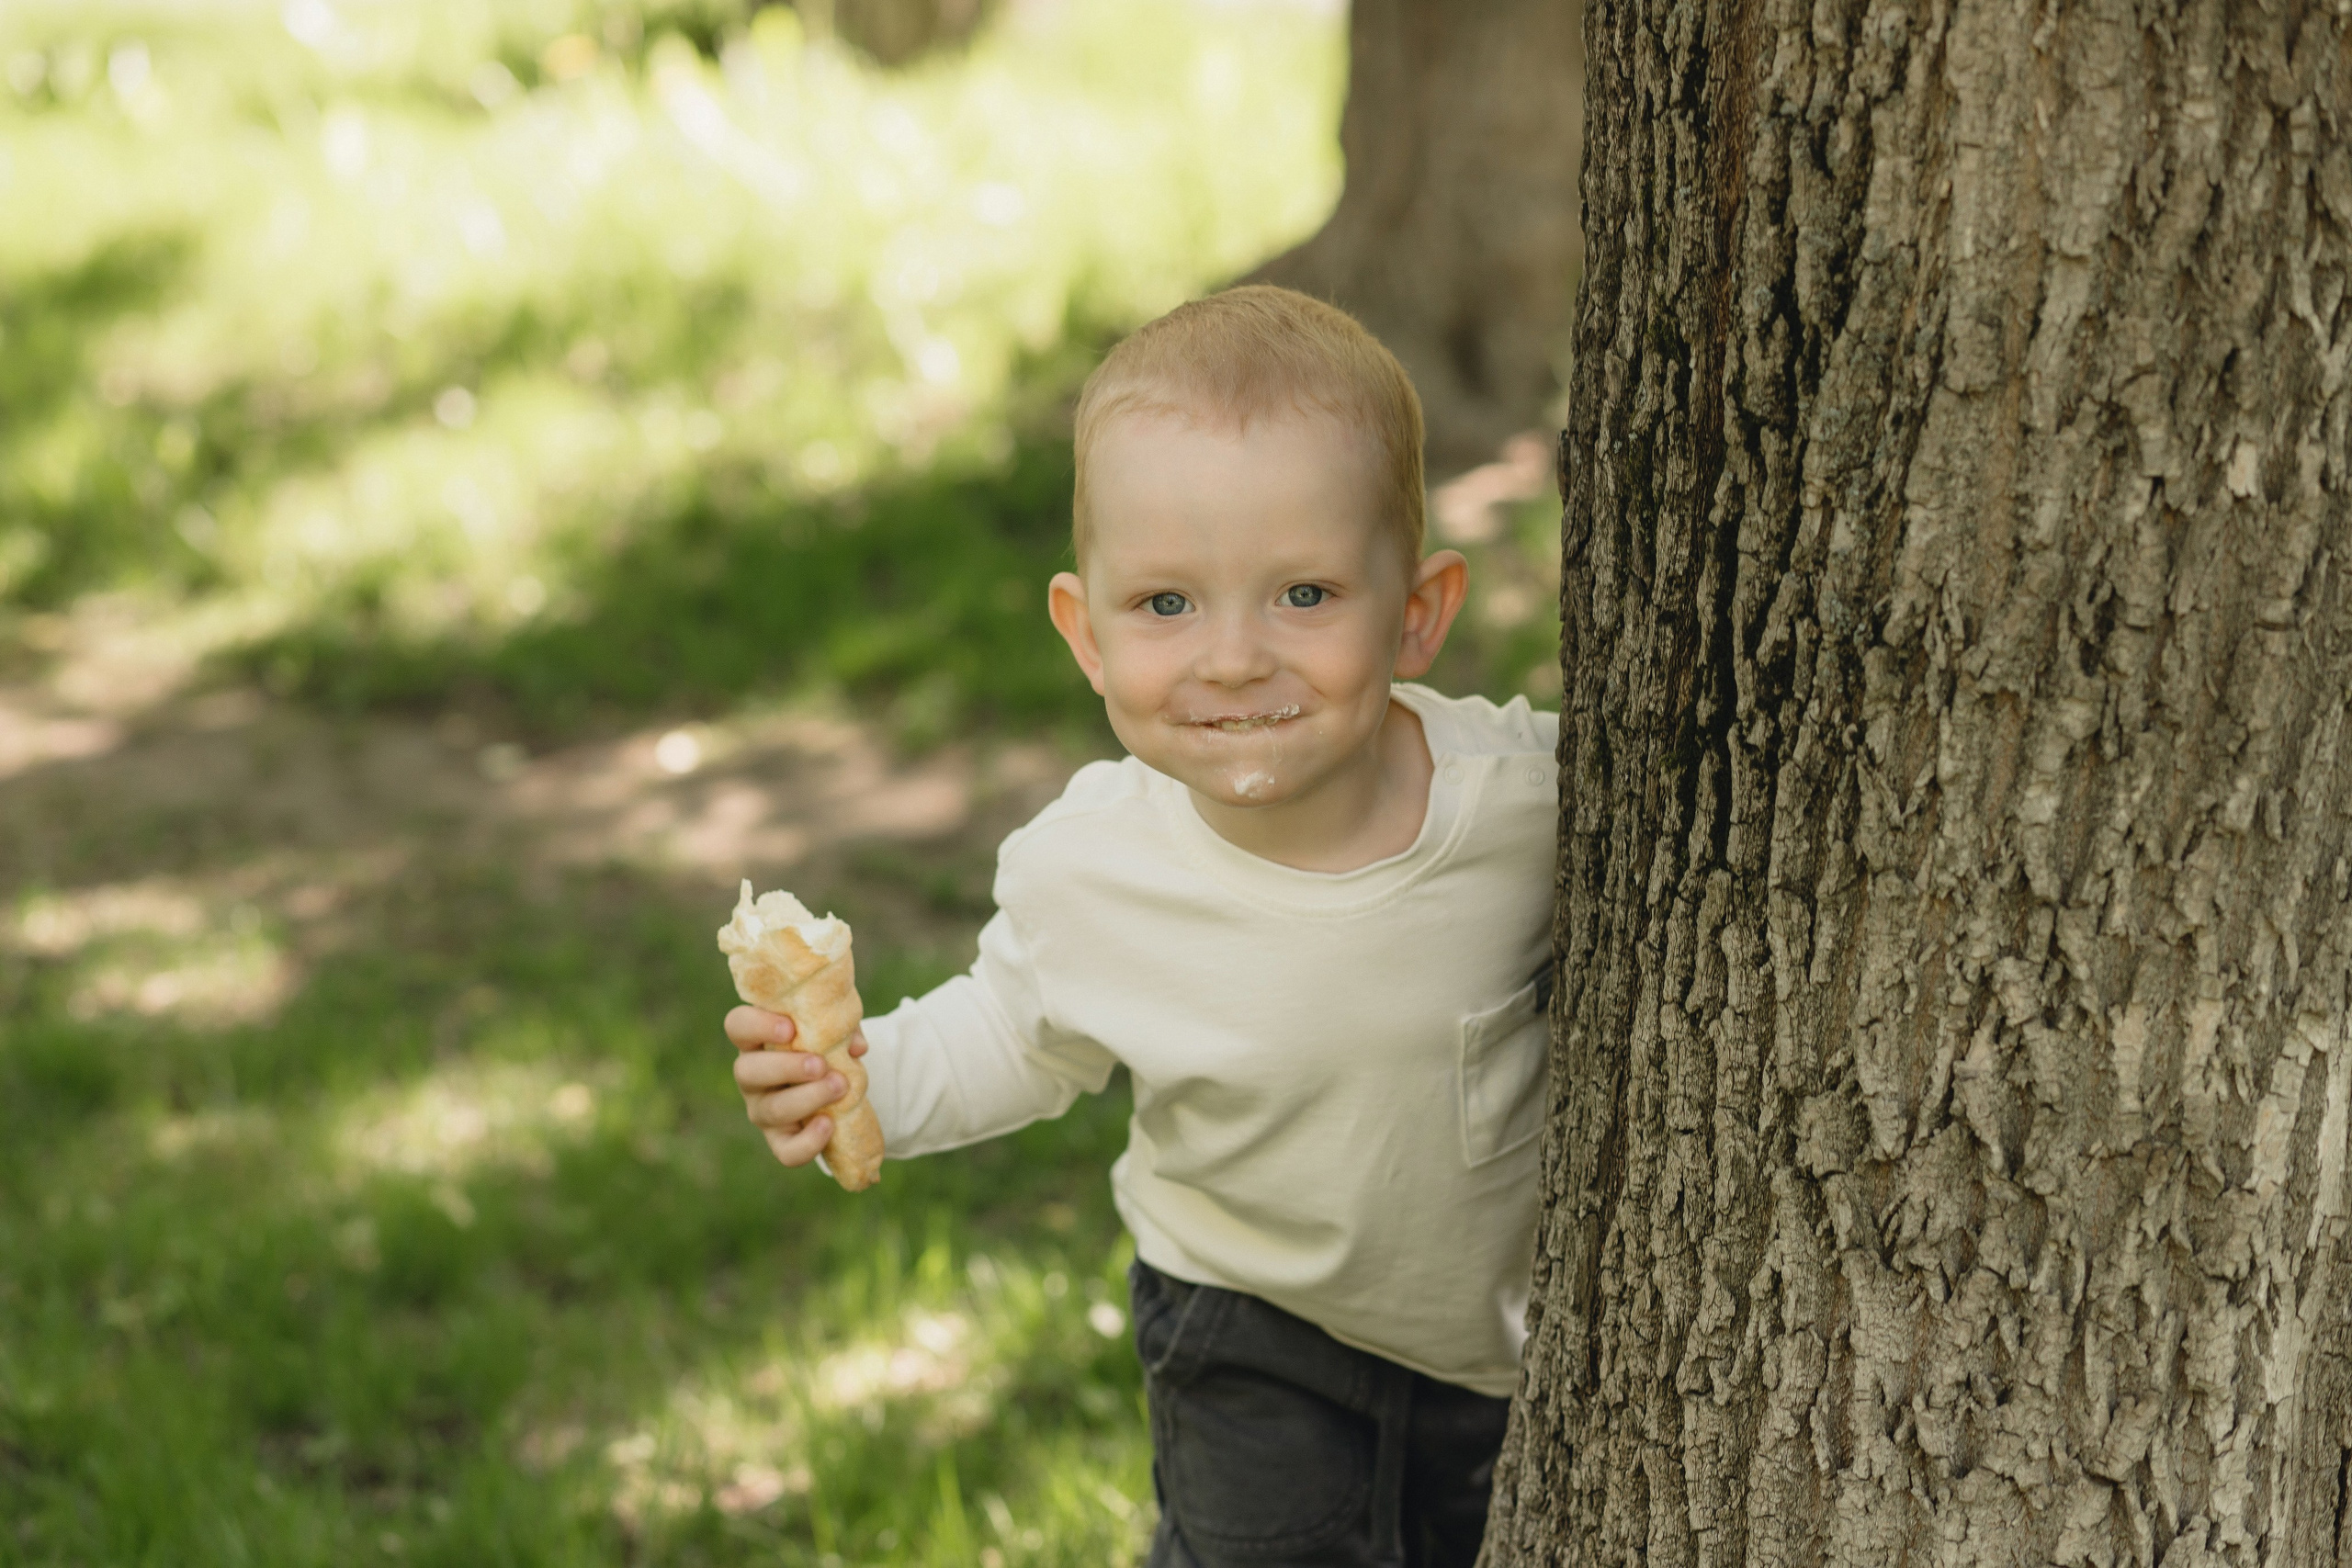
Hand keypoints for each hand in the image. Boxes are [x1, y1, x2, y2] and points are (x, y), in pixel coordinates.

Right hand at [727, 1006, 868, 1168]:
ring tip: (840, 1086)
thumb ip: (843, 1028)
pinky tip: (829, 1124)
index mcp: (757, 1040)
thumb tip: (856, 1046)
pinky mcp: (781, 1140)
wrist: (836, 1084)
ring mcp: (762, 1110)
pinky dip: (809, 1142)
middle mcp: (752, 1076)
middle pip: (746, 1071)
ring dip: (808, 1098)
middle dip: (785, 1067)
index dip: (757, 1025)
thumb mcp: (832, 1030)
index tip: (790, 1028)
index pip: (738, 1026)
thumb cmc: (824, 1046)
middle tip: (820, 1065)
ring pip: (772, 1110)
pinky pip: (786, 1151)